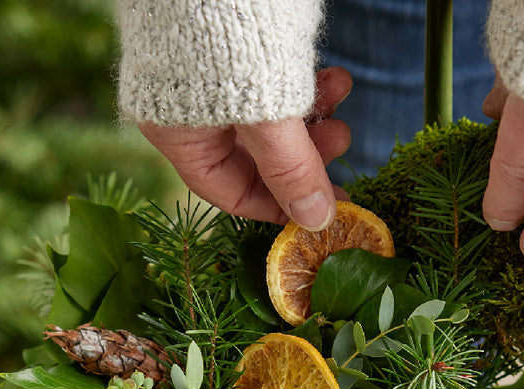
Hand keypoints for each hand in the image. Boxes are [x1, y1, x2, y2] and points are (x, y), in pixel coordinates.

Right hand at [138, 66, 352, 230]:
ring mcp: (209, 76)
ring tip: (344, 96)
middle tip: (344, 142)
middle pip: (254, 157)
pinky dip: (305, 85)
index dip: (279, 206)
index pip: (229, 191)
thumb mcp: (268, 114)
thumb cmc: (231, 31)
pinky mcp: (233, 47)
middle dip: (304, 155)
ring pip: (269, 118)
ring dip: (312, 116)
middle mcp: (189, 110)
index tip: (324, 209)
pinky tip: (334, 76)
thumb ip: (291, 170)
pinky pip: (272, 82)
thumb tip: (316, 222)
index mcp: (179, 134)